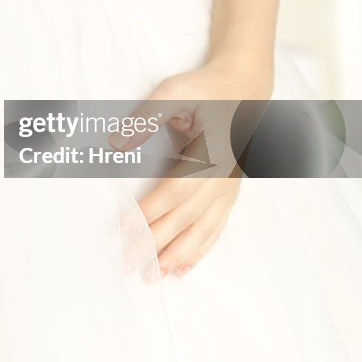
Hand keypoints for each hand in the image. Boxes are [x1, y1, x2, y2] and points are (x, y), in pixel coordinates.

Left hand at [111, 58, 271, 278]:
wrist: (244, 86)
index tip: (123, 229)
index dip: (148, 213)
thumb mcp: (175, 91)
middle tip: (130, 264)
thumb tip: (117, 142)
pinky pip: (216, 227)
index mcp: (209, 153)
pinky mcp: (230, 191)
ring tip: (156, 275)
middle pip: (186, 217)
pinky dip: (200, 249)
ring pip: (204, 229)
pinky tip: (184, 267)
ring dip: (179, 255)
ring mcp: (229, 186)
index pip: (173, 192)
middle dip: (156, 243)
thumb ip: (146, 117)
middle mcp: (222, 176)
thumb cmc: (206, 88)